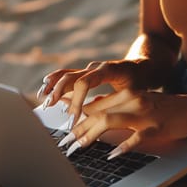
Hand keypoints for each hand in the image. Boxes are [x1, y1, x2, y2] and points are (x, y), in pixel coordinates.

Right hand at [38, 58, 158, 126]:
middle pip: (72, 76)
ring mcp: (89, 69)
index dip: (76, 100)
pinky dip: (56, 80)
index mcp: (107, 70)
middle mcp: (95, 67)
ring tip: (44, 98)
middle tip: (50, 108)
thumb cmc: (140, 82)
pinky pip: (68, 74)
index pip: (85, 83)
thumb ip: (119, 103)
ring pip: (67, 74)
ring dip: (54, 86)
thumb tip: (103, 120)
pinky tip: (46, 87)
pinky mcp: (86, 73)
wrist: (143, 67)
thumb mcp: (134, 93)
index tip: (73, 117)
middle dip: (59, 92)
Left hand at [58, 88, 186, 158]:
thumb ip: (118, 108)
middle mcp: (132, 99)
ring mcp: (144, 112)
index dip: (75, 119)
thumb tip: (93, 116)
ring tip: (78, 148)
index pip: (93, 106)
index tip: (61, 132)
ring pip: (109, 121)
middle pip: (96, 113)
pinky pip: (136, 136)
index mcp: (126, 94)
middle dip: (76, 130)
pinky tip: (112, 155)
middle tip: (63, 146)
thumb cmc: (167, 109)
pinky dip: (122, 146)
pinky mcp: (157, 126)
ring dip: (90, 135)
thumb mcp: (140, 104)